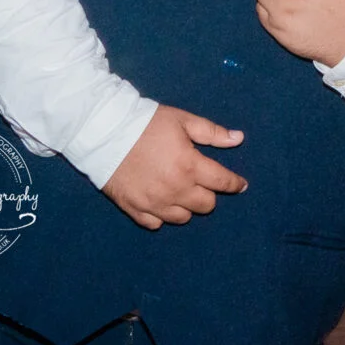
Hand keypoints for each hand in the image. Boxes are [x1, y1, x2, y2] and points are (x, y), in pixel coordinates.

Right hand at [101, 104, 245, 229]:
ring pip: (183, 218)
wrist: (104, 133)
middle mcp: (175, 190)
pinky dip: (162, 216)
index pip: (222, 182)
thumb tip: (238, 139)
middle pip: (206, 205)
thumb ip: (212, 133)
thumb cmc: (147, 124)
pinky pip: (156, 224)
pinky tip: (161, 202)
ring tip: (182, 191)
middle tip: (202, 182)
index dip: (235, 184)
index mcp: (190, 166)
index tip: (241, 185)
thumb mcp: (183, 121)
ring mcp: (154, 203)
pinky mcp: (134, 209)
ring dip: (187, 206)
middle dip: (209, 194)